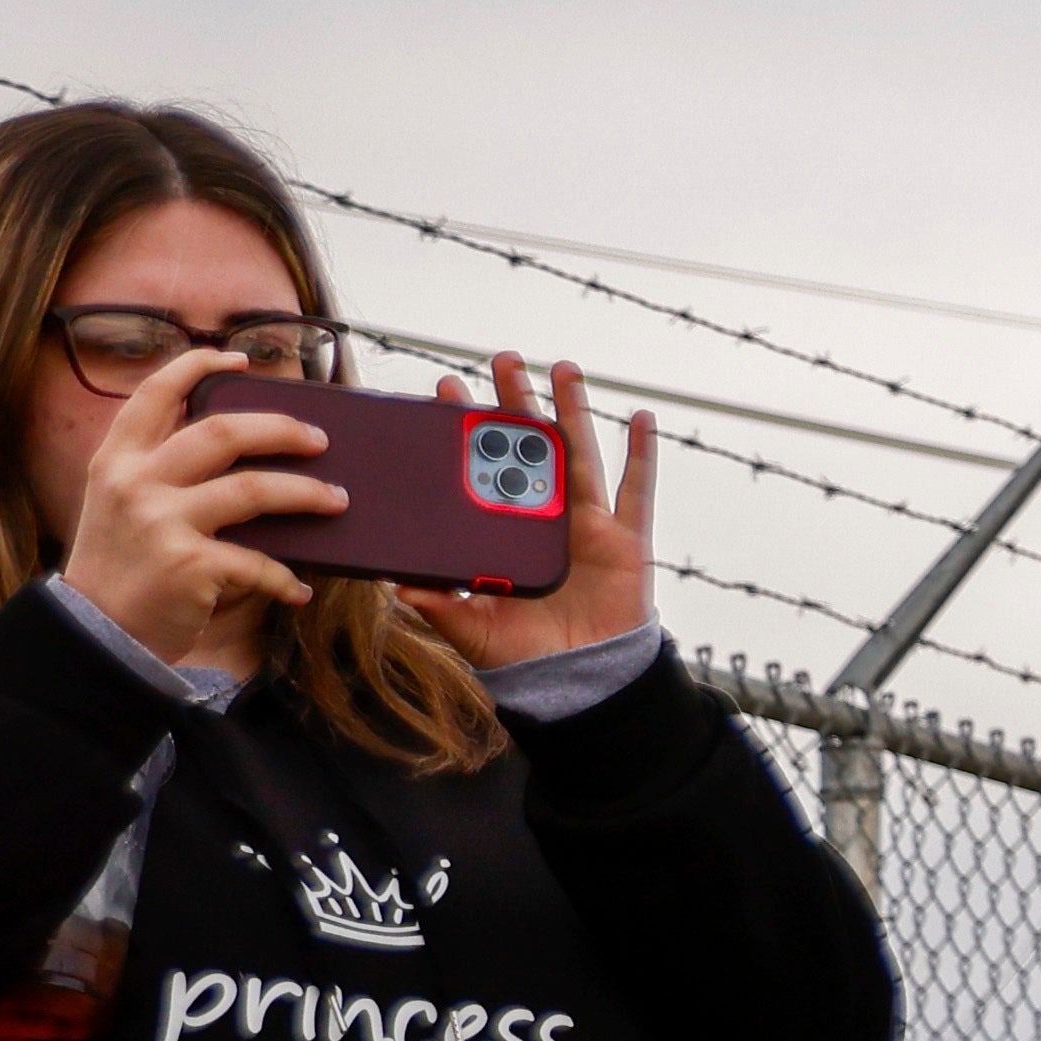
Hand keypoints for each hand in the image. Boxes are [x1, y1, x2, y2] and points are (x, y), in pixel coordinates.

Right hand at [63, 342, 332, 677]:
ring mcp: (160, 521)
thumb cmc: (122, 568)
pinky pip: (259, 562)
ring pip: (255, 489)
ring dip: (308, 495)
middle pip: (223, 432)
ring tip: (336, 500)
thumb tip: (240, 448)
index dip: (198, 366)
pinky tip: (300, 588)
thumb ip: (160, 470)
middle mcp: (135, 481)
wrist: (95, 635)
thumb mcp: (120, 505)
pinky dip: (287, 577)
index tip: (239, 358)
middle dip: (283, 430)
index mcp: (117, 459)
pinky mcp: (188, 565)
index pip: (154, 392)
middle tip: (320, 441)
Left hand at [425, 353, 659, 673]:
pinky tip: (642, 419)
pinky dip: (643, 454)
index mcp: (506, 529)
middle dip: (517, 401)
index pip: (481, 468)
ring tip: (562, 368)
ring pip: (580, 454)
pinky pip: (638, 491)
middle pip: (530, 446)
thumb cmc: (526, 655)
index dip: (466, 431)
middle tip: (501, 359)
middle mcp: (545, 517)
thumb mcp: (471, 628)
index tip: (446, 392)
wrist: (581, 681)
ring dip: (573, 409)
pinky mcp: (626, 540)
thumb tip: (397, 584)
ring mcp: (588, 523)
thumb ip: (440, 604)